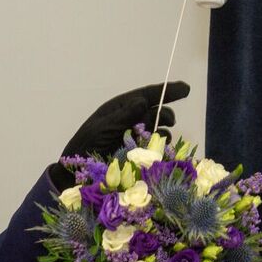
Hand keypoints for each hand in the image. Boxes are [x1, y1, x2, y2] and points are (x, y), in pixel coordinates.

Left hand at [49, 81, 190, 187]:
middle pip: (156, 111)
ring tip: (160, 138)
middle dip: (164, 114)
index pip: (147, 95)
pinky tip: (158, 149)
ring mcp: (135, 135)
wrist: (76, 171)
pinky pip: (155, 145)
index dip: (167, 91)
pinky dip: (159, 145)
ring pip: (158, 128)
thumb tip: (143, 101)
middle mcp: (130, 118)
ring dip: (162, 130)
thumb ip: (124, 116)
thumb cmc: (85, 145)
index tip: (186, 89)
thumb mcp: (103, 127)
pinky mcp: (138, 151)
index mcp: (120, 107)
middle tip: (169, 120)